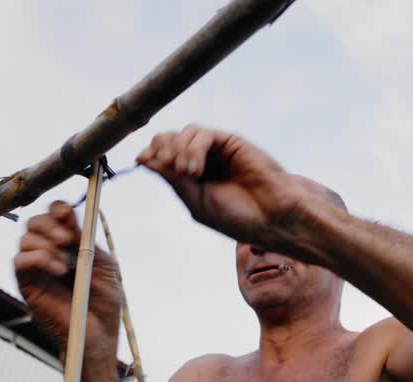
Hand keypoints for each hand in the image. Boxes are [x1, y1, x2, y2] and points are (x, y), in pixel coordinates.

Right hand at [14, 201, 122, 359]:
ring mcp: (37, 269)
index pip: (55, 216)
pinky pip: (19, 261)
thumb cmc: (103, 305)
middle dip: (49, 224)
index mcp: (71, 245)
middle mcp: (50, 252)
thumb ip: (87, 242)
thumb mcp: (105, 267)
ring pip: (25, 238)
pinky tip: (56, 270)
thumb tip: (70, 217)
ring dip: (45, 245)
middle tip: (66, 238)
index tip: (67, 215)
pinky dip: (37, 258)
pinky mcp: (28, 285)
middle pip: (35, 221)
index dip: (58, 209)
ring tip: (65, 265)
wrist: (97, 336)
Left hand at [137, 125, 322, 246]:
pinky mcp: (229, 141)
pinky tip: (196, 168)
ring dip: (179, 151)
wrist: (270, 217)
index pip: (162, 155)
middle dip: (162, 149)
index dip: (150, 153)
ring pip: (184, 133)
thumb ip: (171, 178)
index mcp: (191, 177)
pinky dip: (193, 148)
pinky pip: (202, 134)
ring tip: (188, 174)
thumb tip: (142, 158)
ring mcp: (216, 150)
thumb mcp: (195, 201)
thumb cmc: (237, 216)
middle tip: (168, 167)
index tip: (142, 160)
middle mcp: (202, 160)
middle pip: (169, 139)